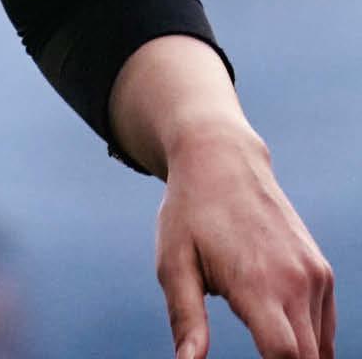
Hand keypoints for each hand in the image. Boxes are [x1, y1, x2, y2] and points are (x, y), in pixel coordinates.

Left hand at [157, 122, 334, 358]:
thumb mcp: (173, 262)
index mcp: (257, 281)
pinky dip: (310, 345)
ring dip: (296, 357)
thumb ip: (186, 319)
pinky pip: (325, 328)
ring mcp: (314, 274)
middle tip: (254, 357)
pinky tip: (281, 344)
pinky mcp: (321, 271)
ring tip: (262, 351)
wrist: (222, 158)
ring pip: (318, 348)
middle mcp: (296, 280)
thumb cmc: (189, 212)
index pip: (285, 356)